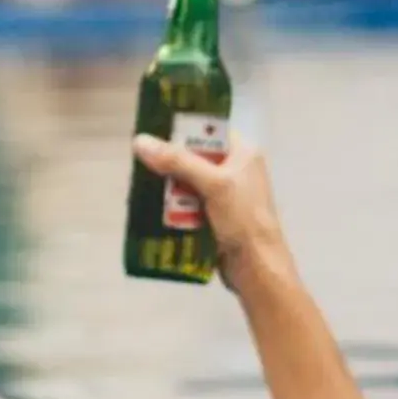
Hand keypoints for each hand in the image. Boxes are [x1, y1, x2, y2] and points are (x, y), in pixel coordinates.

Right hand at [134, 133, 290, 287]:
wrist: (257, 268)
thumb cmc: (243, 219)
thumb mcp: (213, 184)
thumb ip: (177, 161)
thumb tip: (140, 141)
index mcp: (243, 153)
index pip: (210, 130)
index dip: (184, 129)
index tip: (154, 131)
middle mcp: (235, 170)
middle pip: (194, 157)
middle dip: (170, 162)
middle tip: (141, 162)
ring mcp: (225, 196)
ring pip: (188, 183)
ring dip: (168, 187)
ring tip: (141, 186)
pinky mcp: (215, 218)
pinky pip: (188, 205)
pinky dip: (173, 206)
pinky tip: (152, 207)